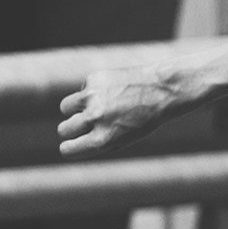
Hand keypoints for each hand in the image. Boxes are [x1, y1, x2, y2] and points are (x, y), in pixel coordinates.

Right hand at [57, 52, 191, 155]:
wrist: (163, 89)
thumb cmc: (145, 119)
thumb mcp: (123, 139)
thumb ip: (97, 142)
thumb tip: (71, 142)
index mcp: (102, 140)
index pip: (68, 150)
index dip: (69, 148)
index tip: (72, 145)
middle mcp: (94, 118)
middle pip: (63, 130)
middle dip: (70, 130)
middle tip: (84, 126)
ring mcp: (92, 97)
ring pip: (65, 108)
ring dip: (75, 109)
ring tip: (95, 107)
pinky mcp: (93, 79)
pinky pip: (83, 89)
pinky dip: (93, 91)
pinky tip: (112, 90)